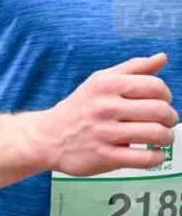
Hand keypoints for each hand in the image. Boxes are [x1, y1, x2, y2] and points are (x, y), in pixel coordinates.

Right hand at [29, 53, 176, 175]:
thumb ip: (132, 69)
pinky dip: (157, 157)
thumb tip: (162, 58)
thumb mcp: (99, 81)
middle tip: (167, 123)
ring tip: (162, 138)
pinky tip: (154, 154)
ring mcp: (104, 133)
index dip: (166, 96)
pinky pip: (144, 158)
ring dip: (167, 137)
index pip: (155, 86)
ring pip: (155, 134)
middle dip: (170, 118)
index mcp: (107, 86)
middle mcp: (105, 108)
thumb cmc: (77, 109)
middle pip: (159, 110)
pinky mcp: (104, 157)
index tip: (163, 103)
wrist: (45, 138)